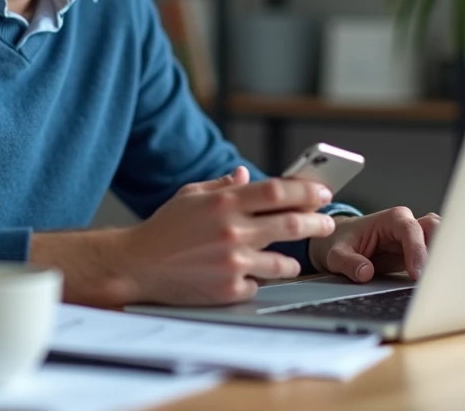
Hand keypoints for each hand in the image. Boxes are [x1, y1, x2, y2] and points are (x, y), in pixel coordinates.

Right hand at [116, 166, 336, 305]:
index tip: (322, 192)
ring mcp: (233, 262)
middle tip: (327, 222)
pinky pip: (258, 284)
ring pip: (284, 262)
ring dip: (292, 260)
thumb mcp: (190, 195)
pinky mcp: (228, 289)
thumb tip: (245, 175)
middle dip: (318, 221)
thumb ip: (222, 186)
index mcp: (225, 202)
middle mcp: (233, 230)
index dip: (306, 189)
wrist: (137, 265)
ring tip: (290, 259)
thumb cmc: (164, 229)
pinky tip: (249, 276)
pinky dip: (257, 280)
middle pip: (292, 223)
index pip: (278, 190)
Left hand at [308, 208, 440, 282]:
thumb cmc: (341, 241)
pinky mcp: (419, 252)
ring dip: (444, 257)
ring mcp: (416, 238)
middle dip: (441, 248)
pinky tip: (439, 283)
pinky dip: (440, 266)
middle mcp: (408, 225)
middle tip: (438, 275)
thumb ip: (348, 262)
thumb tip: (365, 272)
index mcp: (391, 219)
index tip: (417, 274)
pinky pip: (437, 256)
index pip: (411, 230)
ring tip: (442, 280)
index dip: (417, 250)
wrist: (341, 241)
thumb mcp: (336, 253)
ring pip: (442, 240)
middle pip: (436, 229)